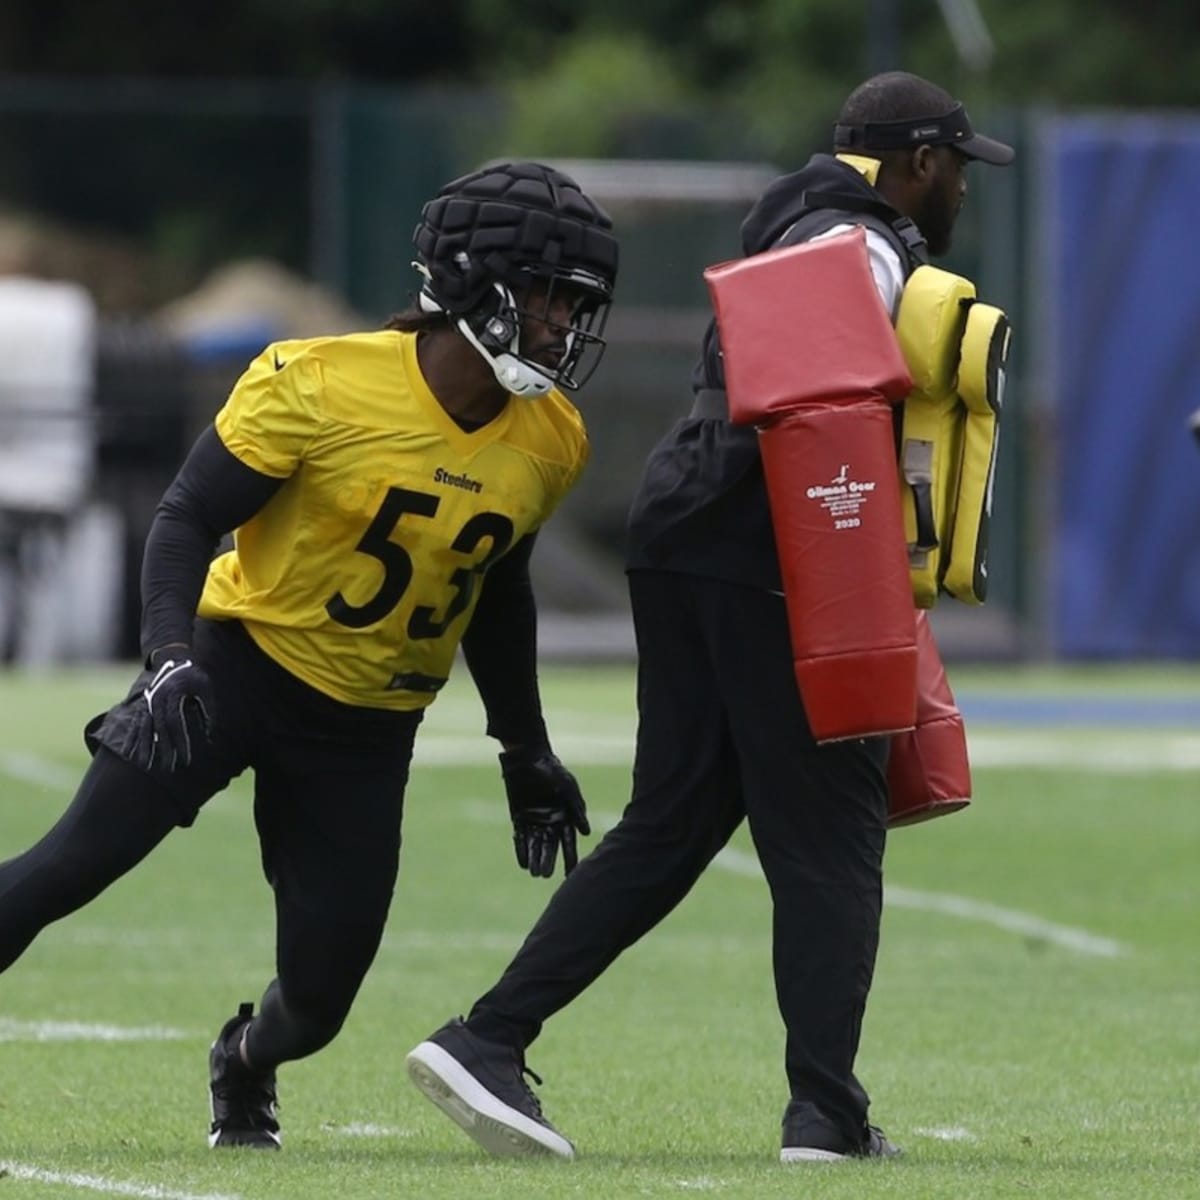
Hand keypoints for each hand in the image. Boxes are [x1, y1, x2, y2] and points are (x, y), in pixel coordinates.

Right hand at [123, 655, 215, 771]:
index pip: (176, 724)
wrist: (173, 656)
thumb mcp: (205, 688)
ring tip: (144, 764)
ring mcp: (148, 701)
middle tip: (169, 768)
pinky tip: (129, 750)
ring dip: (144, 747)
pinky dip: (132, 736)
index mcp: (174, 695)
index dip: (181, 742)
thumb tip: (210, 733)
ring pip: (145, 727)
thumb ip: (208, 709)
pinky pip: (136, 722)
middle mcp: (158, 700)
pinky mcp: (143, 703)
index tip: (186, 759)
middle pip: (160, 729)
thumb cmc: (194, 673)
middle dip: (165, 750)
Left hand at [500, 747, 590, 877]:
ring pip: (536, 845)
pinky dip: (521, 850)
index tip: (570, 874)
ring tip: (534, 874)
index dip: (570, 858)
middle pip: (551, 847)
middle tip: (545, 876)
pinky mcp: (519, 819)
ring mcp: (534, 821)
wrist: (526, 758)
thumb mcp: (567, 787)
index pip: (569, 842)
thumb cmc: (551, 770)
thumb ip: (577, 809)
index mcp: (565, 816)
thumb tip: (586, 833)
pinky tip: (523, 863)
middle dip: (549, 861)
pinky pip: (520, 838)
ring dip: (535, 859)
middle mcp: (551, 822)